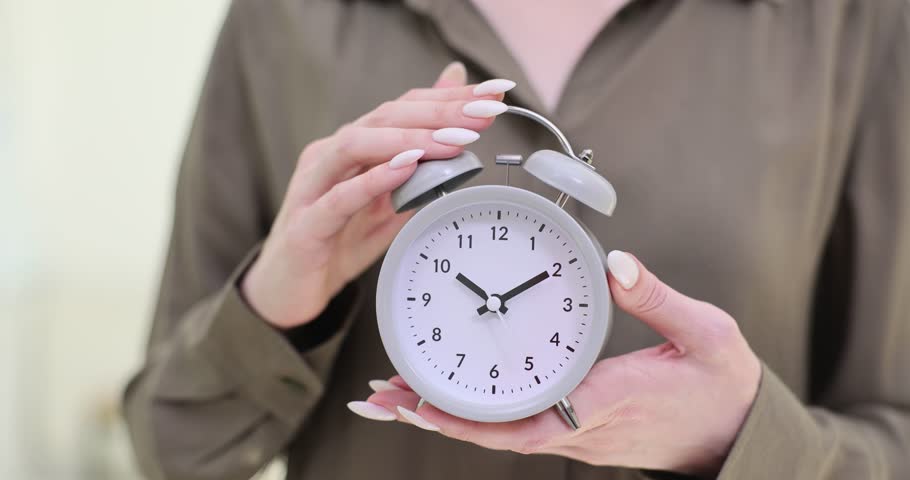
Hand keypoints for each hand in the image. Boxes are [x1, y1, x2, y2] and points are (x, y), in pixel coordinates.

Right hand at [241, 64, 516, 327]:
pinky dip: (373, 180)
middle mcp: (331, 155)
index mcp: (354, 146)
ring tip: (454, 140)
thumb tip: (459, 134)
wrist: (291, 290)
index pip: (405, 108)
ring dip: (410, 139)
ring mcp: (313, 185)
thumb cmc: (340, 241)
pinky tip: (405, 168)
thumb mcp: (392, 202)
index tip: (495, 95)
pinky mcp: (306, 224)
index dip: (449, 97)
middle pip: (386, 116)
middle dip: (441, 111)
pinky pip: (338, 197)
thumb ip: (420, 167)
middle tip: (486, 112)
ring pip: (357, 144)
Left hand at [355, 251, 761, 476]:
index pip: (525, 424)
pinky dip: (476, 412)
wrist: (738, 434)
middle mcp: (582, 428)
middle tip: (382, 396)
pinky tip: (449, 393)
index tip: (421, 404)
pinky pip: (516, 423)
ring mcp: (577, 432)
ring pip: (499, 430)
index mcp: (606, 405)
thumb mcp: (705, 335)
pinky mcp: (578, 426)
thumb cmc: (721, 389)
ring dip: (447, 414)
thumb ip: (658, 299)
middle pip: (494, 431)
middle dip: (436, 417)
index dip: (468, 419)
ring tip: (397, 395)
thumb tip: (616, 262)